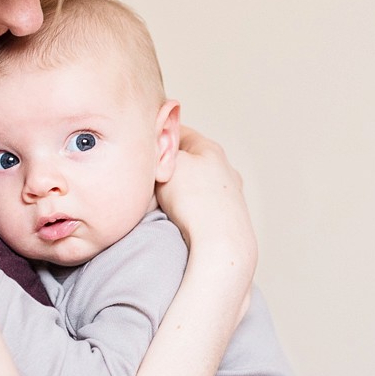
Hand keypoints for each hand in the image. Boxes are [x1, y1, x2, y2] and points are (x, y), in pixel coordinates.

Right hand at [155, 126, 255, 272]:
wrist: (220, 243)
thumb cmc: (193, 201)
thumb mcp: (167, 164)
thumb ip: (159, 151)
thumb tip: (155, 150)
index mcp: (211, 149)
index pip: (180, 132)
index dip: (158, 137)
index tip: (144, 147)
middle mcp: (225, 169)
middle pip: (191, 160)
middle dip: (171, 166)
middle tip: (151, 176)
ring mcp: (230, 195)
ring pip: (198, 184)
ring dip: (181, 189)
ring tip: (163, 201)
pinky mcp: (230, 218)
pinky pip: (203, 205)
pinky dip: (191, 208)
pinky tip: (180, 218)